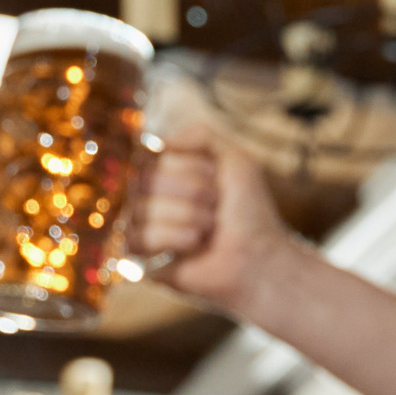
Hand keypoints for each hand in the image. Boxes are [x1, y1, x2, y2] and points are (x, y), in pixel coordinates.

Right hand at [128, 125, 299, 312]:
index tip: (213, 176)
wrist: (258, 256)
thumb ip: (201, 136)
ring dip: (188, 215)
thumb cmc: (248, 210)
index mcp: (166, 171)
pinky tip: (194, 243)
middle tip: (215, 206)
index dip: (185, 165)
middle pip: (144, 178)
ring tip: (209, 228)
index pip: (150, 153)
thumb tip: (159, 142)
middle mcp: (148, 196)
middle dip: (191, 190)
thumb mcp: (234, 159)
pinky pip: (138, 237)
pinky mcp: (139, 258)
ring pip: (141, 207)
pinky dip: (174, 237)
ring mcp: (141, 226)